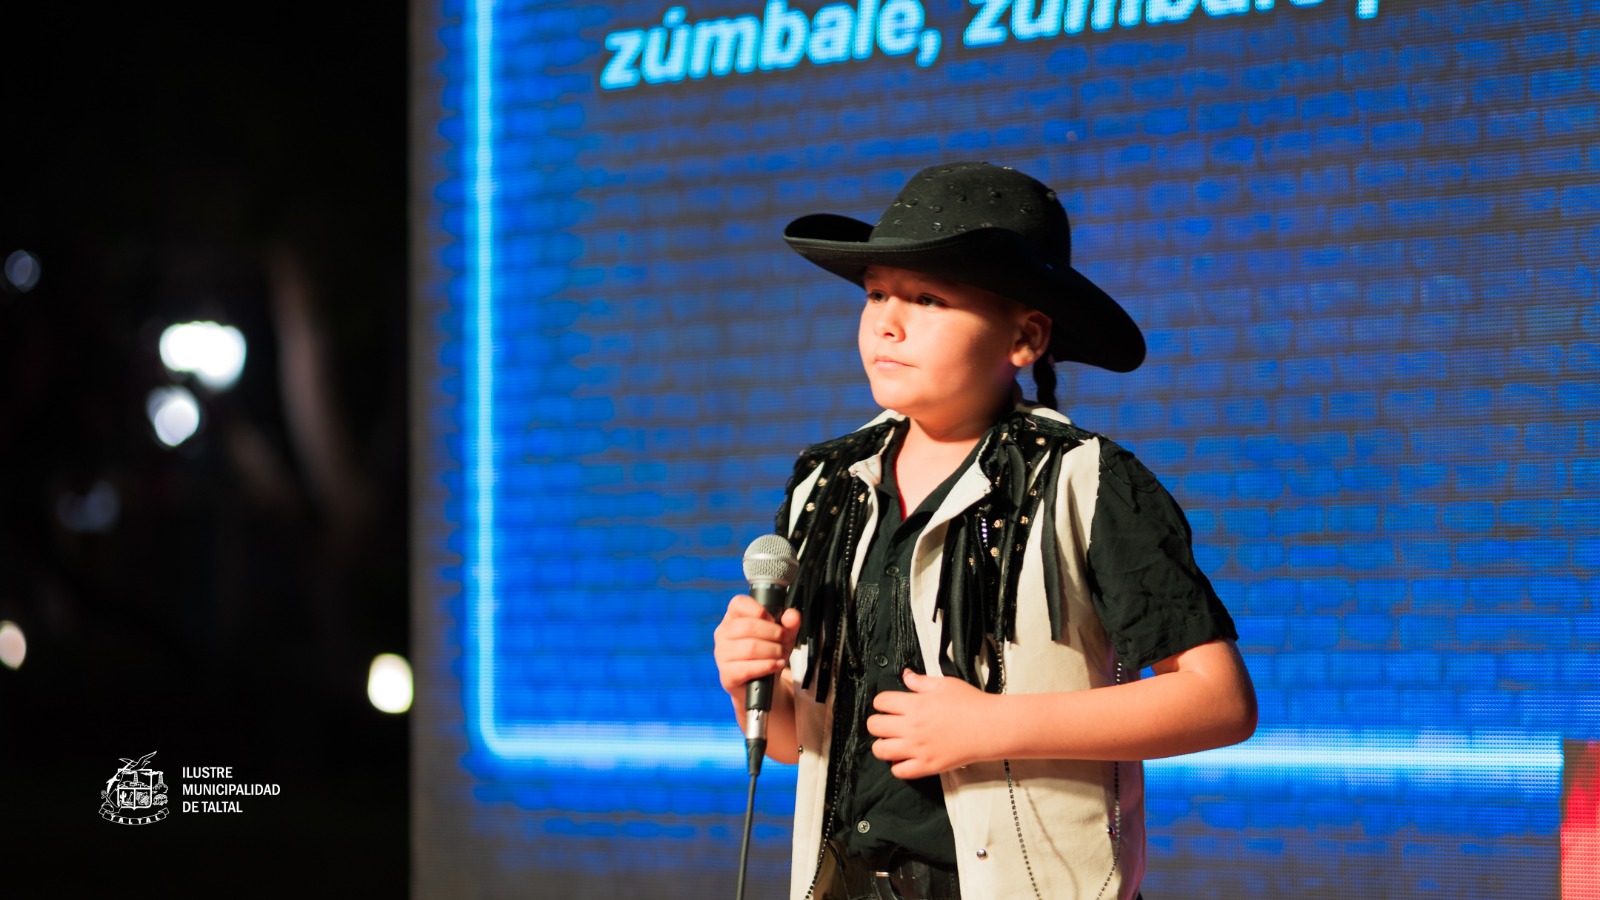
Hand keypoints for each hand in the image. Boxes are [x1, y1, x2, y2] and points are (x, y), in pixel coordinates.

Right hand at [712, 594, 800, 697]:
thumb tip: (792, 616)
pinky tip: (776, 665)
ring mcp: (722, 654)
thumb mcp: (782, 636)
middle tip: (784, 640)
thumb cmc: (768, 653)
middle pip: (748, 626)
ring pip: (750, 647)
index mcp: (733, 617)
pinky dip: (767, 666)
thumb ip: (789, 624)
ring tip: (781, 654)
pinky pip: (747, 668)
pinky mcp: (727, 675)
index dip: (760, 610)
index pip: (739, 603)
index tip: (774, 620)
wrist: (762, 684)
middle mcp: (723, 633)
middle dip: (773, 633)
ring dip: (772, 651)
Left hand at [867, 670, 993, 778]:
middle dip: (877, 723)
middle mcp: (912, 727)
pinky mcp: (927, 766)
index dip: (882, 702)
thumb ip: (921, 681)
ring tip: (892, 741)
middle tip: (887, 723)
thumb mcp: (945, 684)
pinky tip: (905, 758)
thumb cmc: (971, 704)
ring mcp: (918, 749)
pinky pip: (899, 771)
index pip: (881, 701)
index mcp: (915, 704)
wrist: (990, 727)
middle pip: (875, 726)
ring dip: (882, 745)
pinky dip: (897, 766)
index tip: (888, 705)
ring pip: (881, 750)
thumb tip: (906, 675)